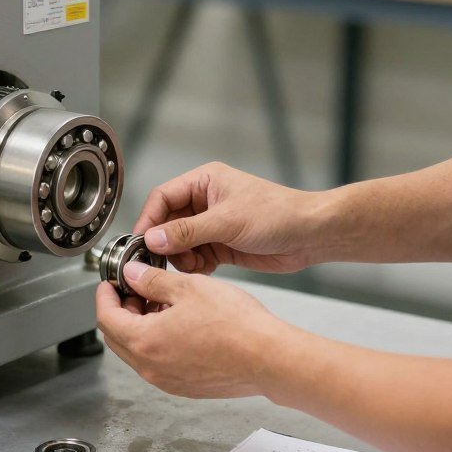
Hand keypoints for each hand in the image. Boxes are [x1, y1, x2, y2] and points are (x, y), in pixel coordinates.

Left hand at [95, 261, 286, 398]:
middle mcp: (151, 368)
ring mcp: (167, 381)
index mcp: (145, 342)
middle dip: (122, 310)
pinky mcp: (185, 386)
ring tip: (164, 302)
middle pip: (118, 337)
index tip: (110, 283)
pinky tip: (180, 323)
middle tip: (135, 289)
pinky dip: (159, 341)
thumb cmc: (236, 326)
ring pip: (139, 350)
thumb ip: (152, 281)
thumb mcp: (188, 288)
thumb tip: (132, 275)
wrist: (269, 358)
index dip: (105, 295)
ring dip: (141, 326)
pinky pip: (159, 362)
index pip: (106, 317)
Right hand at [133, 162, 327, 274]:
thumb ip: (187, 231)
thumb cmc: (278, 214)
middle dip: (165, 243)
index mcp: (204, 182)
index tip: (141, 242)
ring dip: (181, 258)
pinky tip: (205, 270)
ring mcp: (212, 225)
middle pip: (167, 223)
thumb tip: (153, 239)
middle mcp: (205, 202)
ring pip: (179, 243)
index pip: (163, 197)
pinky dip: (195, 266)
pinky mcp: (221, 246)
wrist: (310, 235)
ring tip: (192, 265)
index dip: (149, 219)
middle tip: (162, 261)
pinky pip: (195, 257)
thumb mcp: (227, 221)